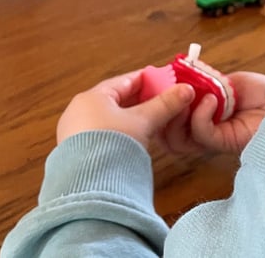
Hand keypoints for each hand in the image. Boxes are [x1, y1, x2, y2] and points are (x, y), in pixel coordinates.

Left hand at [57, 70, 194, 147]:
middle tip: (168, 101)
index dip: (149, 80)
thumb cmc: (112, 143)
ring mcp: (77, 132)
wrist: (88, 186)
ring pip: (113, 118)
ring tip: (158, 120)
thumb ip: (165, 104)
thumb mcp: (143, 120)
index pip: (126, 80)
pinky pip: (107, 134)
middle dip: (145, 100)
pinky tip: (140, 139)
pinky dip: (124, 132)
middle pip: (119, 99)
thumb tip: (187, 89)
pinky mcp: (79, 151)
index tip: (169, 81)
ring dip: (136, 118)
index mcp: (92, 97)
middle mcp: (79, 111)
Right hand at [160, 71, 264, 154]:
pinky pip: (202, 134)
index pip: (167, 120)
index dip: (157, 107)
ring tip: (186, 97)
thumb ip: (198, 83)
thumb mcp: (220, 81)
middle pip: (167, 137)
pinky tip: (211, 100)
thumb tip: (174, 78)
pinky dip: (201, 116)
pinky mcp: (224, 143)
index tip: (152, 89)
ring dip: (177, 117)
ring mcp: (212, 140)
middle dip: (160, 116)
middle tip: (164, 95)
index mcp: (198, 116)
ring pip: (178, 141)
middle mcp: (201, 131)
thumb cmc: (255, 90)